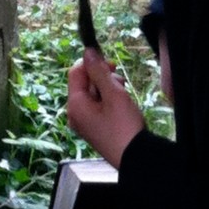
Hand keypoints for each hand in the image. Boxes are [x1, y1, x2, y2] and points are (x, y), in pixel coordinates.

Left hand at [68, 48, 145, 167]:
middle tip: (120, 84)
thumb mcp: (113, 94)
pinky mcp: (93, 128)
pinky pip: (96, 106)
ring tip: (123, 96)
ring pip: (92, 94)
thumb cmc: (124, 126)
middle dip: (102, 78)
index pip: (76, 73)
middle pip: (84, 83)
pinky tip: (121, 106)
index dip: (92, 64)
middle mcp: (75, 114)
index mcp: (75, 105)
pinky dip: (108, 101)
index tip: (110, 64)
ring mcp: (83, 123)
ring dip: (107, 89)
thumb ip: (99, 71)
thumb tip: (88, 52)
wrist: (134, 156)